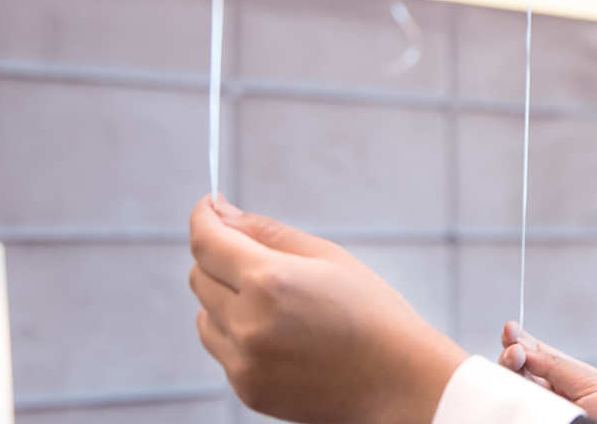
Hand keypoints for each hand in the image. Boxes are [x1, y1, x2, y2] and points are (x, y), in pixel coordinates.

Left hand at [187, 195, 465, 423]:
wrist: (397, 380)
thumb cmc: (370, 311)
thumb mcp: (326, 256)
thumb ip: (267, 232)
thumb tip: (220, 214)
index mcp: (270, 281)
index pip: (207, 242)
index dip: (203, 217)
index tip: (209, 206)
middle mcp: (248, 323)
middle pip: (199, 277)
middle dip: (219, 258)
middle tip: (257, 257)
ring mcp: (244, 362)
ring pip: (205, 315)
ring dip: (226, 300)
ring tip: (278, 305)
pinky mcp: (246, 389)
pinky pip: (222, 348)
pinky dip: (239, 334)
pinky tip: (283, 336)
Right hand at [499, 322, 596, 423]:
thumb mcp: (592, 383)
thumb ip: (555, 367)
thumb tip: (520, 347)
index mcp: (566, 375)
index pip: (533, 354)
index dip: (518, 340)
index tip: (510, 329)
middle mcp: (553, 393)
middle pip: (518, 373)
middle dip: (510, 358)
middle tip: (515, 354)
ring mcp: (550, 411)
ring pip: (516, 395)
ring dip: (510, 377)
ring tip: (515, 362)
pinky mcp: (547, 421)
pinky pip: (524, 414)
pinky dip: (515, 406)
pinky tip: (511, 392)